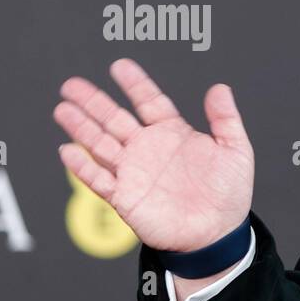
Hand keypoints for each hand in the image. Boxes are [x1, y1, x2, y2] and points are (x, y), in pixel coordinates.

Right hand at [53, 58, 254, 251]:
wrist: (219, 234)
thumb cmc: (229, 193)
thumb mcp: (236, 151)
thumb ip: (226, 119)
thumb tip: (220, 87)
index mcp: (173, 133)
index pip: (149, 102)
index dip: (135, 84)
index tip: (120, 66)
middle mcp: (148, 149)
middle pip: (115, 119)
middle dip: (94, 102)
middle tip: (71, 85)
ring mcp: (134, 172)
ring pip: (101, 144)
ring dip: (81, 128)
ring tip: (63, 110)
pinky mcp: (125, 197)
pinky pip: (99, 180)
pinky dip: (83, 166)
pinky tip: (69, 150)